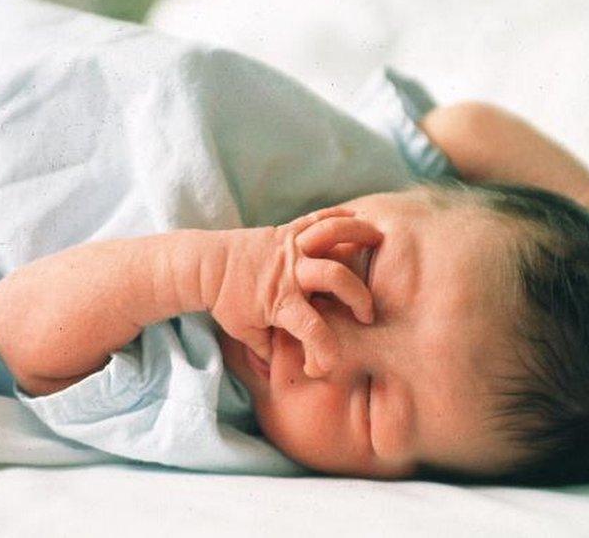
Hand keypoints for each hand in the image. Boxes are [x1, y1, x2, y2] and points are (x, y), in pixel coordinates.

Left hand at [210, 207, 381, 377]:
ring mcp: (289, 248)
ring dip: (358, 234)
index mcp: (279, 303)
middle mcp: (289, 273)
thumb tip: (284, 374)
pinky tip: (357, 215)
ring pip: (330, 234)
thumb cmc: (227, 302)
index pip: (312, 330)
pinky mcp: (286, 231)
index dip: (326, 352)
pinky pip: (317, 218)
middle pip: (334, 277)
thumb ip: (267, 352)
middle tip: (366, 314)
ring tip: (380, 239)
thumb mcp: (244, 333)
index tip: (326, 366)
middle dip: (358, 295)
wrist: (208, 265)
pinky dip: (338, 214)